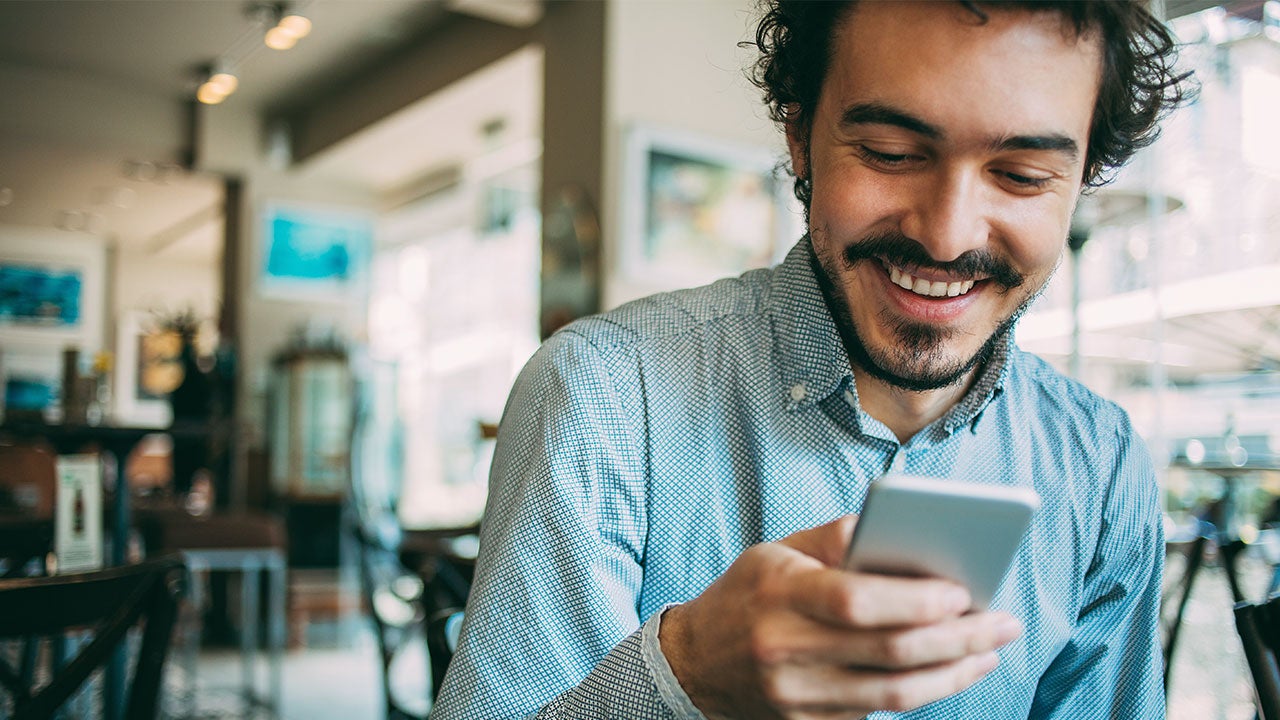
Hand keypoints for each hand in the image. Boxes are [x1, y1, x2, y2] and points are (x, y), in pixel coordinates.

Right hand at [659, 516, 1022, 719]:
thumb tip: (902, 531)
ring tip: (990, 649)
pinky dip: (924, 691)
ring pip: (894, 693)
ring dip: (953, 672)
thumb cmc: (748, 594)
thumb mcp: (778, 550)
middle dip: (957, 637)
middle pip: (889, 651)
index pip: (855, 600)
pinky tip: (953, 670)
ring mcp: (796, 697)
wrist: (692, 664)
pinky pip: (879, 712)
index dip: (915, 600)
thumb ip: (838, 538)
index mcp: (778, 595)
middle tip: (1003, 621)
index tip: (963, 591)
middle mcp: (785, 649)